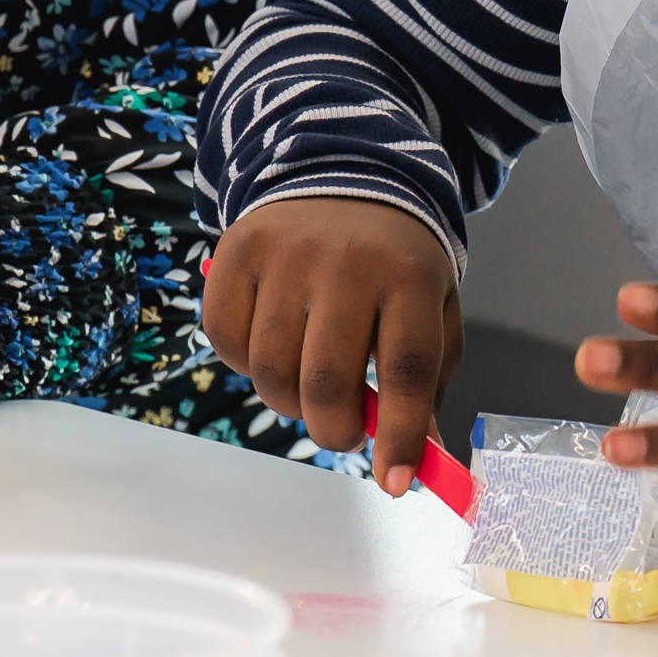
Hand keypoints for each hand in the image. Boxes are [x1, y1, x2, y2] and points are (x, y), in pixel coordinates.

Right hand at [196, 193, 461, 494]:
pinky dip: (243, 364)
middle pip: (327, 380)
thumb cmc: (395, 263)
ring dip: (287, 402)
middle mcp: (347, 262)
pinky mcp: (237, 250)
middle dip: (333, 430)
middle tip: (342, 433)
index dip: (400, 435)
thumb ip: (427, 384)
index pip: (406, 371)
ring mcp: (286, 253)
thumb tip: (414, 461)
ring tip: (308, 385)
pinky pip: (224, 340)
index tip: (395, 482)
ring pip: (270, 370)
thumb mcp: (432, 310)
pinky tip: (272, 346)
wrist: (346, 175)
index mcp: (409, 278)